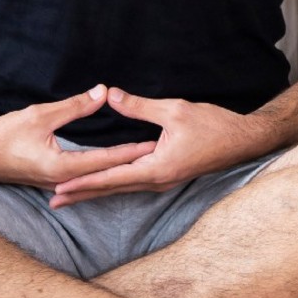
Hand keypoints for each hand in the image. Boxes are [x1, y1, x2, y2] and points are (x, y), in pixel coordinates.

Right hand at [0, 84, 156, 190]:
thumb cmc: (2, 134)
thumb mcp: (39, 114)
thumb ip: (74, 106)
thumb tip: (103, 92)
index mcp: (60, 167)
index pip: (105, 160)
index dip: (131, 150)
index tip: (154, 143)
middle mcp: (61, 181)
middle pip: (106, 174)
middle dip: (133, 163)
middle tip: (161, 153)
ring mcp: (57, 184)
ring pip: (96, 179)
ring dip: (120, 169)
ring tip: (145, 160)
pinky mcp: (52, 181)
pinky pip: (85, 178)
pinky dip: (103, 172)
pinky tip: (114, 166)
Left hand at [49, 88, 277, 207]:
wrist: (243, 141)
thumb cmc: (213, 125)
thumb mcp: (174, 110)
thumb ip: (140, 107)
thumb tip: (111, 95)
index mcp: (156, 168)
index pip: (111, 178)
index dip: (84, 182)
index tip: (60, 189)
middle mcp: (157, 180)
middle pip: (112, 189)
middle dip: (82, 194)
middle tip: (54, 202)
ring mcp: (163, 181)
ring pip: (121, 189)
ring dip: (95, 191)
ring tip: (70, 196)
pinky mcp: (167, 175)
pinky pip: (133, 183)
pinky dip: (112, 185)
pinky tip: (103, 183)